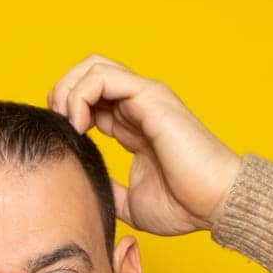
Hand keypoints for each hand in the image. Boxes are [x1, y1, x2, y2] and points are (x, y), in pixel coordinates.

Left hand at [47, 55, 241, 236]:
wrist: (215, 204)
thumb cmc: (184, 205)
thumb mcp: (130, 202)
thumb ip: (108, 189)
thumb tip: (85, 189)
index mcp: (133, 125)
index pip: (90, 99)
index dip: (65, 113)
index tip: (60, 142)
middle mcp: (138, 105)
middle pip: (87, 74)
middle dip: (61, 93)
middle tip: (58, 126)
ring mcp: (145, 97)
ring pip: (93, 67)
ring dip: (67, 91)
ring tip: (67, 124)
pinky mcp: (150, 97)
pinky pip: (103, 77)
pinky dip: (80, 95)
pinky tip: (79, 125)